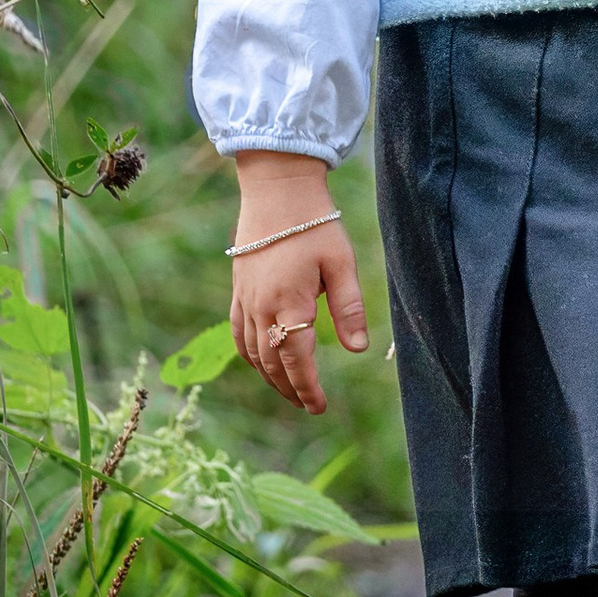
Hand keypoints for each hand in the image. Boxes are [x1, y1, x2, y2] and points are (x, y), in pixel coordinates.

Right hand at [228, 149, 367, 414]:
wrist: (277, 189)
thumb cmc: (315, 223)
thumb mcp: (341, 263)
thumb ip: (349, 308)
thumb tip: (359, 350)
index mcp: (289, 302)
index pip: (297, 359)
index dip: (307, 388)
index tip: (319, 407)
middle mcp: (261, 306)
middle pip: (272, 362)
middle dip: (290, 388)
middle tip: (308, 405)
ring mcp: (245, 299)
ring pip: (252, 352)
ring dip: (270, 376)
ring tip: (289, 390)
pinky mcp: (238, 290)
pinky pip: (238, 333)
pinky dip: (250, 354)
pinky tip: (262, 360)